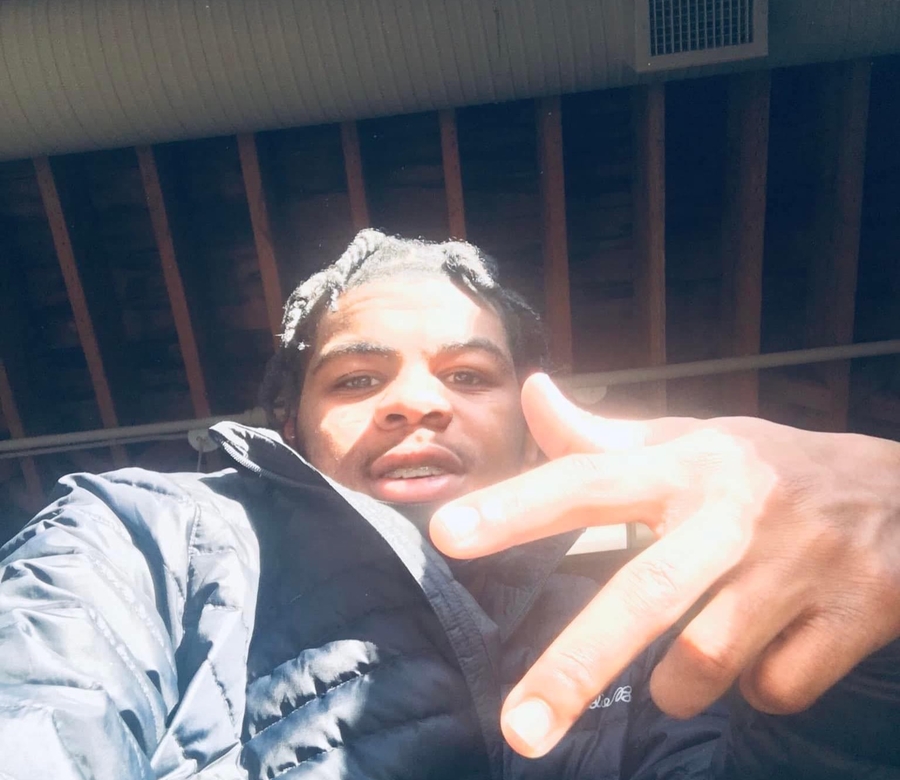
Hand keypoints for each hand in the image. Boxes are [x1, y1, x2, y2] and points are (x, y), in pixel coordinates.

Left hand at [430, 373, 899, 757]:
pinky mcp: (854, 618)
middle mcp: (733, 515)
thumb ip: (601, 433)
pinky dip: (755, 685)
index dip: (517, 507)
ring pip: (707, 663)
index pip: (586, 478)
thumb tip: (532, 392)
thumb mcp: (689, 438)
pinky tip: (768, 645)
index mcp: (684, 465)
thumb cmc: (765, 468)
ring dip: (680, 680)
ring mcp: (797, 569)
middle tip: (520, 730)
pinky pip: (773, 688)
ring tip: (688, 655)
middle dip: (576, 667)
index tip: (447, 535)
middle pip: (645, 595)